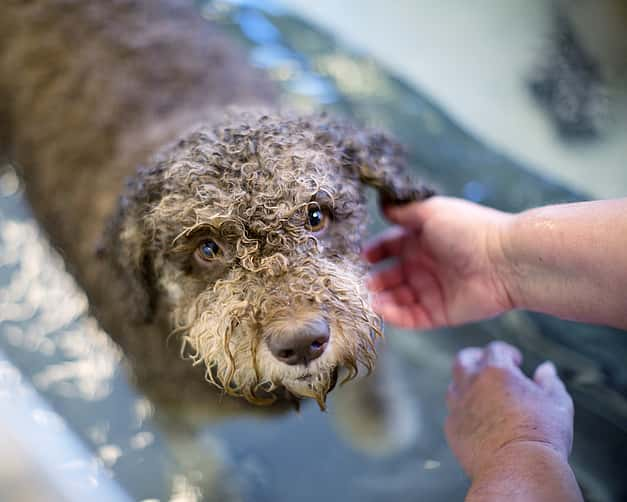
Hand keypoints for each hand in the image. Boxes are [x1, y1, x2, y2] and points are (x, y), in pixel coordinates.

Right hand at [363, 196, 513, 328]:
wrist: (505, 261)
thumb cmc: (468, 230)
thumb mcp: (431, 212)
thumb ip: (403, 212)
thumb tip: (382, 206)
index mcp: (421, 240)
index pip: (388, 247)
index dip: (372, 252)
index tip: (359, 257)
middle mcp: (423, 265)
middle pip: (389, 275)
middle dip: (372, 279)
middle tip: (358, 283)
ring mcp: (430, 290)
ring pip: (396, 299)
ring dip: (380, 299)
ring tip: (366, 298)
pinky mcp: (438, 313)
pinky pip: (410, 318)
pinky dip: (394, 316)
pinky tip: (382, 309)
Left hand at [445, 341, 573, 478]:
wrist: (518, 470)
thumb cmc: (542, 436)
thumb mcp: (557, 404)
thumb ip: (550, 382)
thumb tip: (546, 369)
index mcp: (496, 371)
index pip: (495, 349)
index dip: (506, 352)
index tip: (515, 361)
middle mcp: (472, 384)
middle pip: (463, 359)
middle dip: (475, 358)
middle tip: (488, 366)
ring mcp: (458, 406)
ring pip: (454, 386)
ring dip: (466, 385)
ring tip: (483, 394)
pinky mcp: (452, 428)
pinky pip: (454, 412)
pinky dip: (463, 411)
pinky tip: (478, 419)